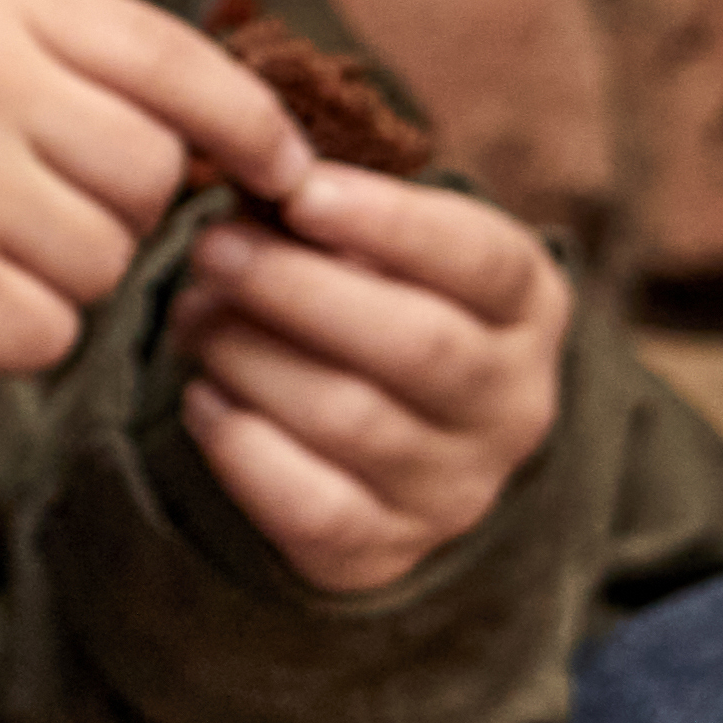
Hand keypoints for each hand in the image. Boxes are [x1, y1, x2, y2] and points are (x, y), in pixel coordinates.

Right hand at [0, 0, 314, 375]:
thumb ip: (104, 58)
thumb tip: (274, 142)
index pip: (168, 58)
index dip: (249, 123)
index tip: (285, 170)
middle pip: (149, 168)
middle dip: (122, 198)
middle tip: (42, 191)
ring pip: (110, 258)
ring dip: (72, 266)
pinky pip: (53, 329)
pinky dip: (26, 326)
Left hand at [171, 161, 569, 595]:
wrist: (392, 444)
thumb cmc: (371, 307)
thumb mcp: (376, 250)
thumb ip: (330, 212)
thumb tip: (248, 173)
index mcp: (528, 307)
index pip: (481, 260)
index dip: (390, 222)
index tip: (300, 191)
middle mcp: (513, 404)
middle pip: (418, 345)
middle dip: (298, 289)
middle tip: (212, 246)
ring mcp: (456, 488)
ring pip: (354, 421)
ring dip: (254, 357)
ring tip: (195, 318)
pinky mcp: (386, 550)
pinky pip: (311, 505)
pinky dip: (241, 445)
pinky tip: (203, 398)